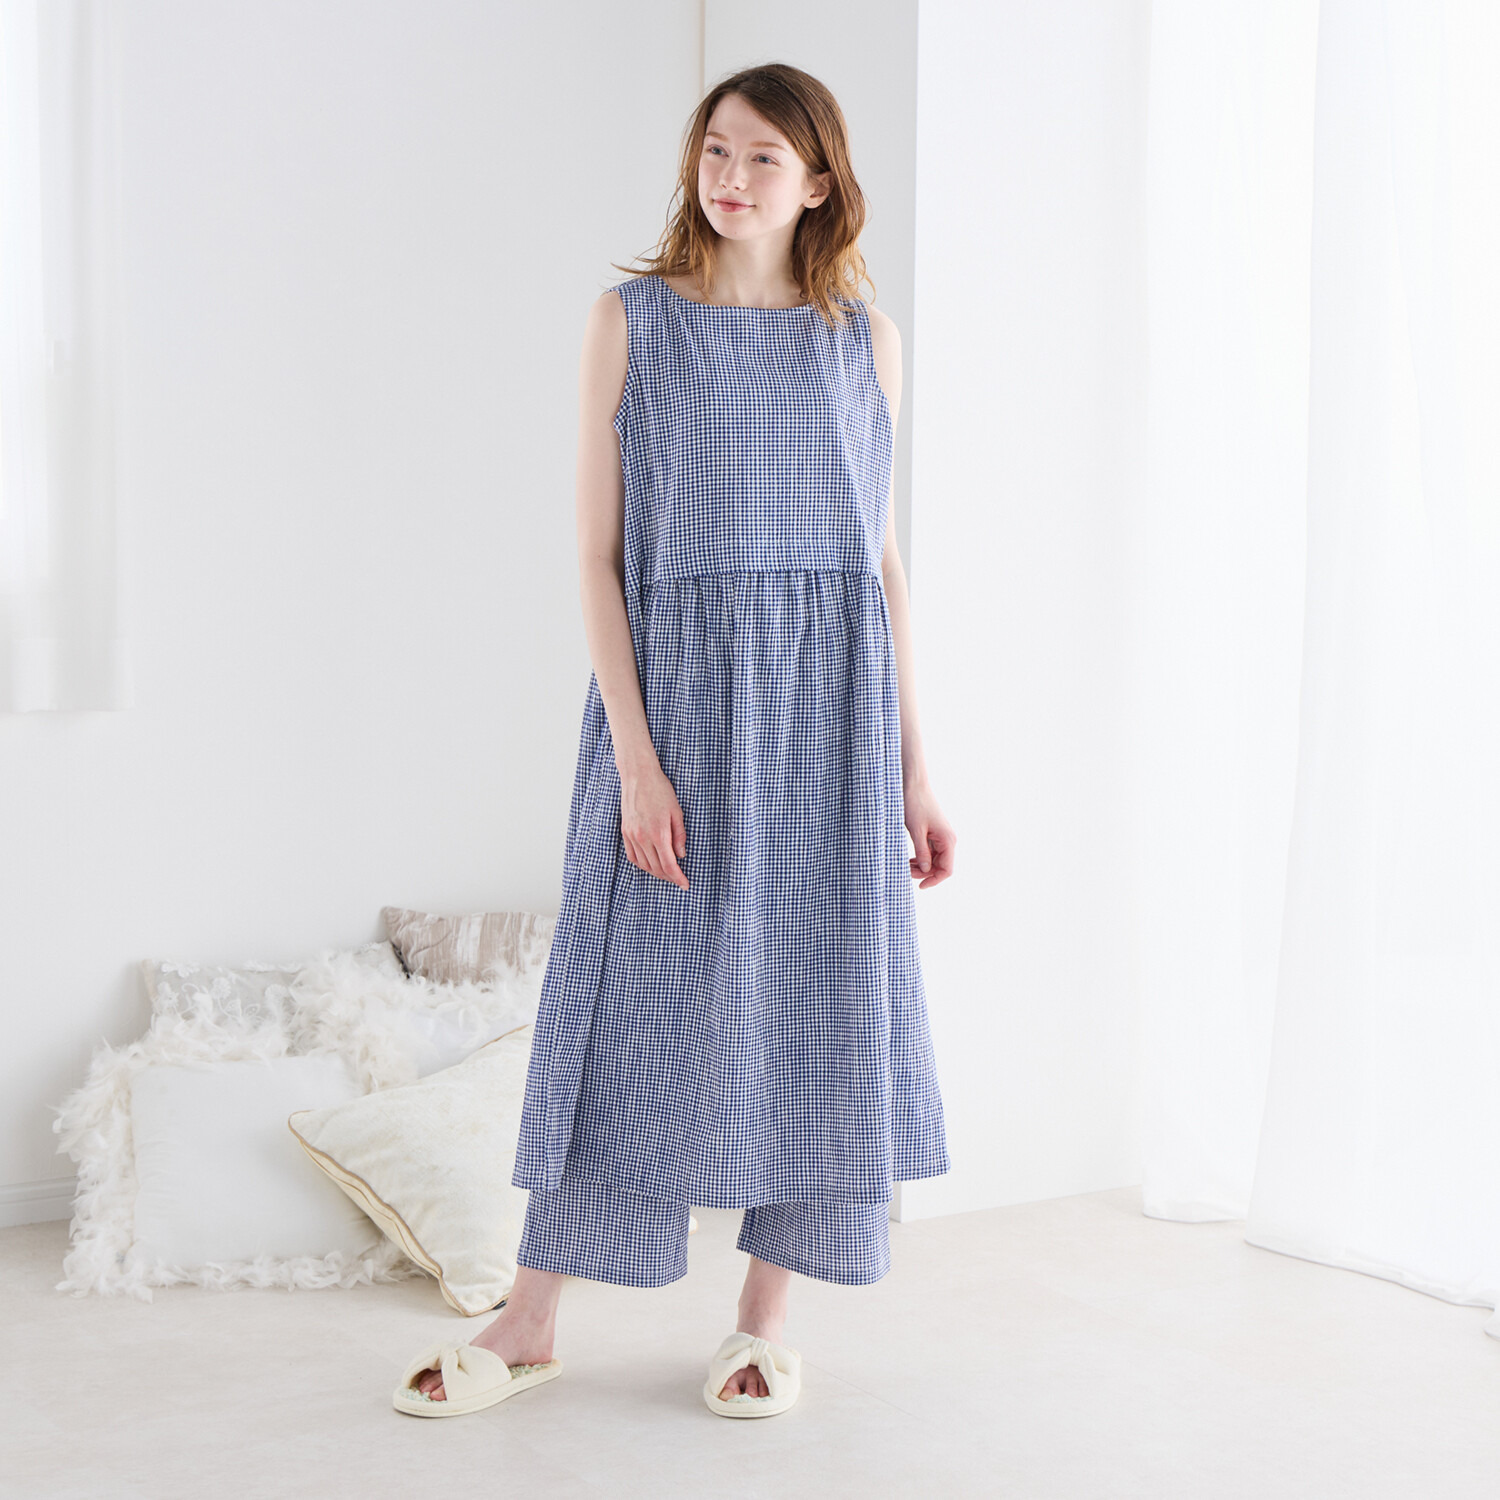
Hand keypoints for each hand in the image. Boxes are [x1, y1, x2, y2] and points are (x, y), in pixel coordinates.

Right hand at [619, 763, 688, 888]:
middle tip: (679, 879)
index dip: (678, 878)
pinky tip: (650, 864)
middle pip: (656, 868)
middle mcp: (643, 838)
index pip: (669, 865)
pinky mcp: (625, 832)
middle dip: (669, 877)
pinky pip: (632, 856)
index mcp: (659, 833)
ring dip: (656, 872)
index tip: (685, 884)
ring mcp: (632, 836)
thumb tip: (681, 855)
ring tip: (667, 873)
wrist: (638, 776)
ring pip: (644, 865)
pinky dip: (642, 864)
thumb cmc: (661, 791)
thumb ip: (679, 836)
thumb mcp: (677, 812)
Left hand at [904, 778, 954, 888]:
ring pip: (935, 860)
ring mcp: (942, 836)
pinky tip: (910, 859)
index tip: (919, 886)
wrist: (914, 784)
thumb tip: (925, 871)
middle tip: (905, 871)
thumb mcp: (915, 830)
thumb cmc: (915, 804)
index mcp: (948, 840)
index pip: (947, 870)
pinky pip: (931, 851)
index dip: (934, 880)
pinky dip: (921, 857)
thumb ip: (922, 851)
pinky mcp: (935, 833)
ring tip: (905, 865)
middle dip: (924, 873)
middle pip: (940, 866)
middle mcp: (948, 839)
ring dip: (921, 866)